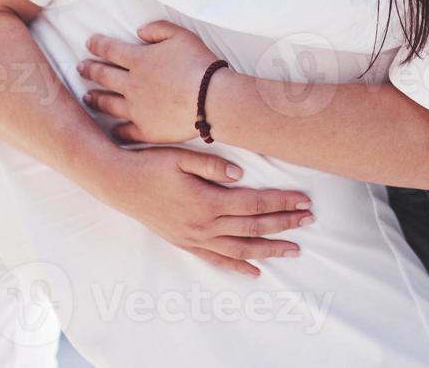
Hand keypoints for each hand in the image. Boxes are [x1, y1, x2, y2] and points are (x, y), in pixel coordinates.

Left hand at [80, 21, 226, 143]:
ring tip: (88, 97)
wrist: (210, 99)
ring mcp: (136, 110)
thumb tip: (139, 31)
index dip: (97, 44)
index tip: (88, 43)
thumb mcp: (181, 35)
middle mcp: (131, 85)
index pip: (110, 49)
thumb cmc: (198, 64)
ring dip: (96, 99)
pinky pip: (125, 131)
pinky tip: (112, 129)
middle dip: (89, 70)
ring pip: (109, 104)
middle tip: (80, 68)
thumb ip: (157, 29)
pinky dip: (116, 130)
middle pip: (104, 76)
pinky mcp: (146, 130)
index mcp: (139, 60)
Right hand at [106, 146, 313, 276]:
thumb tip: (241, 175)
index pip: (254, 205)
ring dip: (269, 248)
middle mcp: (204, 225)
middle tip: (310, 219)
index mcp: (207, 202)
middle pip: (254, 227)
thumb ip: (212, 166)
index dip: (281, 202)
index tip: (303, 200)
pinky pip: (216, 259)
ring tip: (294, 249)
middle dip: (285, 224)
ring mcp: (194, 238)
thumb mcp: (181, 158)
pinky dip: (237, 266)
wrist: (119, 184)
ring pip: (240, 248)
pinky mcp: (185, 243)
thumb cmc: (151, 165)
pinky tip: (254, 271)